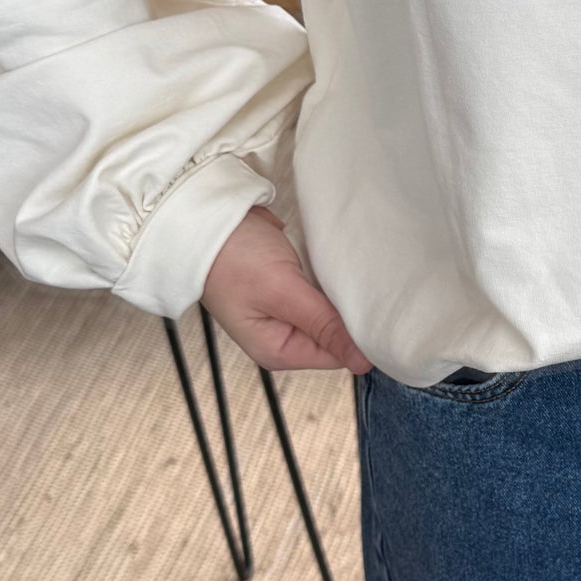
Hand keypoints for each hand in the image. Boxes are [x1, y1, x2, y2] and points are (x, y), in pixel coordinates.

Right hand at [200, 205, 371, 372]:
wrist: (208, 219)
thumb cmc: (231, 256)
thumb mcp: (282, 292)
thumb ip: (323, 325)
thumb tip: (361, 361)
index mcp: (278, 350)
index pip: (337, 356)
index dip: (357, 336)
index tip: (372, 312)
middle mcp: (283, 337)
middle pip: (336, 336)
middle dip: (349, 314)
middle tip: (358, 288)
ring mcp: (287, 313)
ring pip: (332, 313)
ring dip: (341, 296)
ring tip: (344, 276)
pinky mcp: (291, 290)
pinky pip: (323, 293)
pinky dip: (330, 282)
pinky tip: (332, 270)